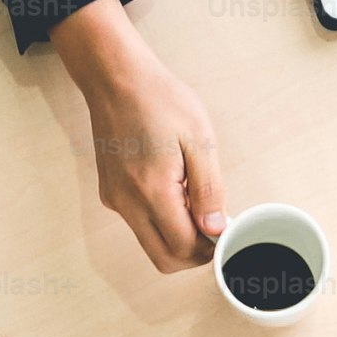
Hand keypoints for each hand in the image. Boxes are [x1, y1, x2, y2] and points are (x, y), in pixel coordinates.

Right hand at [50, 0, 226, 270]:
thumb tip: (215, 229)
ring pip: (150, 243)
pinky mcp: (110, 193)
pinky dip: (161, 220)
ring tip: (194, 199)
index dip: (209, 249)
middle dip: (193, 254)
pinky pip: (139, 224)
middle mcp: (127, 203)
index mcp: (151, 190)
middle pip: (163, 259)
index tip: (226, 232)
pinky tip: (174, 189)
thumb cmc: (160, 99)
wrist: (116, 77)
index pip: (182, 248)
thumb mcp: (200, 139)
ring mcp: (115, 200)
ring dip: (177, 236)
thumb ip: (209, 190)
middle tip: (214, 228)